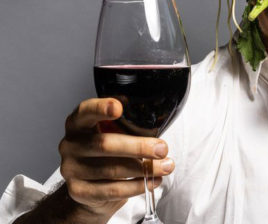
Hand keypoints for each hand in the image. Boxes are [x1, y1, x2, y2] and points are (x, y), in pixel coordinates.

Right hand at [58, 98, 174, 218]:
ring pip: (111, 169)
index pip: (85, 111)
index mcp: (79, 123)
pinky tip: (151, 182)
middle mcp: (71, 144)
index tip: (119, 108)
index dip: (101, 108)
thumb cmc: (108, 153)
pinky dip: (135, 186)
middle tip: (162, 148)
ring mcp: (71, 169)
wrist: (91, 188)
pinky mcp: (78, 191)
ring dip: (143, 169)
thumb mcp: (114, 132)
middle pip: (104, 144)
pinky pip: (111, 190)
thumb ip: (128, 124)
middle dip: (138, 147)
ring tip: (165, 167)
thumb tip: (158, 121)